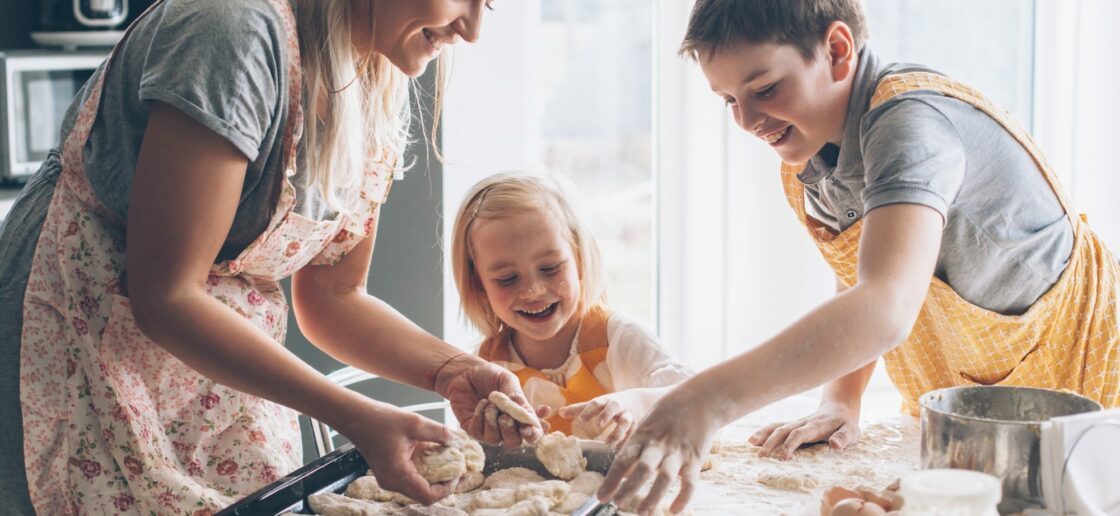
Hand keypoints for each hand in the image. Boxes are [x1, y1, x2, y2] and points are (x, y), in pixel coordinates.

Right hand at [338, 399, 455, 504]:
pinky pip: (410, 479)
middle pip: (423, 495)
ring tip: (448, 463)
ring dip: (434, 478)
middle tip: (457, 469)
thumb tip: (456, 440)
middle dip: (443, 484)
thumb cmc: (379, 419)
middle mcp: (392, 482)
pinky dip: (424, 472)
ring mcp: (388, 479)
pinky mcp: (388, 473)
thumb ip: (438, 432)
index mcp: (397, 474)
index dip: (447, 489)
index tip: (458, 474)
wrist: (355, 417)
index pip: (428, 496)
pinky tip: (433, 458)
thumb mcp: (414, 422)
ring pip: (417, 488)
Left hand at [434, 357, 542, 445]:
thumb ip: (516, 396)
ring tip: (491, 404)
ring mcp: (489, 430)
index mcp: (520, 415)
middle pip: (514, 443)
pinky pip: (478, 432)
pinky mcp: (472, 429)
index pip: (532, 432)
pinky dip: (480, 417)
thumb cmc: (489, 375)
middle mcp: (506, 426)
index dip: (534, 434)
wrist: (465, 371)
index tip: (530, 428)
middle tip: (506, 417)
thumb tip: (526, 412)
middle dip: (511, 432)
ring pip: (495, 440)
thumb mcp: (507, 380)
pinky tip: (482, 403)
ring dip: (493, 422)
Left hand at [559, 391, 642, 447]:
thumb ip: (580, 409)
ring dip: (617, 432)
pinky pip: (633, 434)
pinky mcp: (637, 425)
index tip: (580, 422)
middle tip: (597, 425)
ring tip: (608, 444)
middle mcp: (618, 406)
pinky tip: (620, 452)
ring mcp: (628, 415)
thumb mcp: (598, 404)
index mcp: (605, 401)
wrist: (639, 401)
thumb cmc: (612, 404)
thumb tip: (560, 412)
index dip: (588, 411)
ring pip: (625, 422)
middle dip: (605, 416)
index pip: (596, 403)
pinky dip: (627, 443)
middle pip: (612, 408)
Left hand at [597, 384, 719, 514]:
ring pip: (664, 478)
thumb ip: (635, 447)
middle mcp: (659, 445)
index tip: (601, 497)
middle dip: (628, 488)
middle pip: (642, 469)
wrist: (701, 398)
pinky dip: (683, 498)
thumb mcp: (647, 423)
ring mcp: (678, 452)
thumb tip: (621, 473)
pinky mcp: (696, 459)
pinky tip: (674, 510)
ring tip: (642, 513)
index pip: (623, 460)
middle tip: (617, 504)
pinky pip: (690, 482)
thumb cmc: (669, 411)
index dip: (612, 480)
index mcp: (643, 436)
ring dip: (653, 496)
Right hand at [749, 400, 861, 459]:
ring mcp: (796, 423)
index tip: (783, 458)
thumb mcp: (852, 432)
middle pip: (783, 430)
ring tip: (751, 444)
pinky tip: (752, 440)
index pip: (800, 434)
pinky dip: (763, 432)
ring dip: (764, 434)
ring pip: (777, 426)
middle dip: (771, 443)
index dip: (791, 444)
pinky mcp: (792, 425)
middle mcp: (803, 423)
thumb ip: (844, 438)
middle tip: (761, 457)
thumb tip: (834, 445)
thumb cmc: (846, 425)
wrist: (840, 409)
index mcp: (816, 426)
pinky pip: (776, 426)